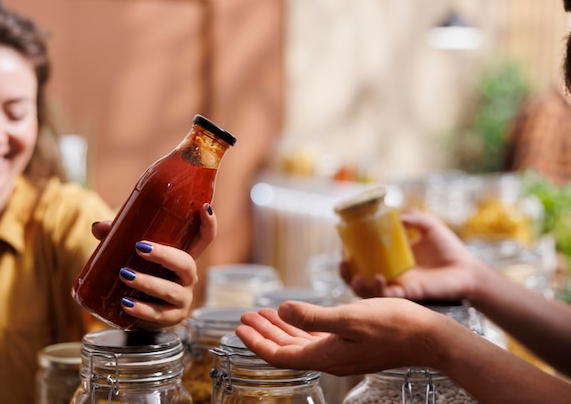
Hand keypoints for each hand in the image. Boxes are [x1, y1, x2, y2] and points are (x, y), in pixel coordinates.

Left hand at [91, 203, 215, 328]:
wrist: (136, 312)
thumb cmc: (141, 275)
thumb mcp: (132, 255)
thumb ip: (117, 238)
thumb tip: (98, 227)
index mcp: (183, 257)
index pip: (204, 239)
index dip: (209, 224)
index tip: (205, 208)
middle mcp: (188, 277)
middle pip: (187, 263)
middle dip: (164, 255)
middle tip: (140, 247)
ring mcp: (183, 298)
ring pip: (171, 290)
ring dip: (147, 282)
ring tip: (124, 275)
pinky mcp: (172, 318)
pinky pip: (159, 314)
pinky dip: (142, 308)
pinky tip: (126, 303)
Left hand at [236, 299, 441, 375]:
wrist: (428, 337)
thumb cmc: (393, 325)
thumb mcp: (349, 317)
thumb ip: (313, 316)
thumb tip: (282, 309)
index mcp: (325, 356)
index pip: (279, 355)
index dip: (256, 342)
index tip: (239, 329)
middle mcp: (330, 358)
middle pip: (286, 349)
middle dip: (263, 333)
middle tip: (245, 317)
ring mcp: (341, 352)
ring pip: (300, 342)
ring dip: (280, 328)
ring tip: (263, 313)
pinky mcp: (351, 344)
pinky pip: (316, 338)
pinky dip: (300, 326)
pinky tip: (296, 315)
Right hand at [340, 209, 481, 301]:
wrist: (468, 270)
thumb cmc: (449, 249)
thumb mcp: (430, 226)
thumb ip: (414, 217)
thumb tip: (398, 214)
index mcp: (390, 259)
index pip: (363, 258)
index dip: (350, 254)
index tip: (343, 245)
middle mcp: (390, 274)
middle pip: (358, 278)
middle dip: (345, 274)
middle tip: (343, 263)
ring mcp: (397, 286)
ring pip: (367, 292)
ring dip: (356, 285)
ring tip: (356, 276)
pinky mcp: (407, 295)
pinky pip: (387, 296)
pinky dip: (378, 290)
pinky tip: (377, 278)